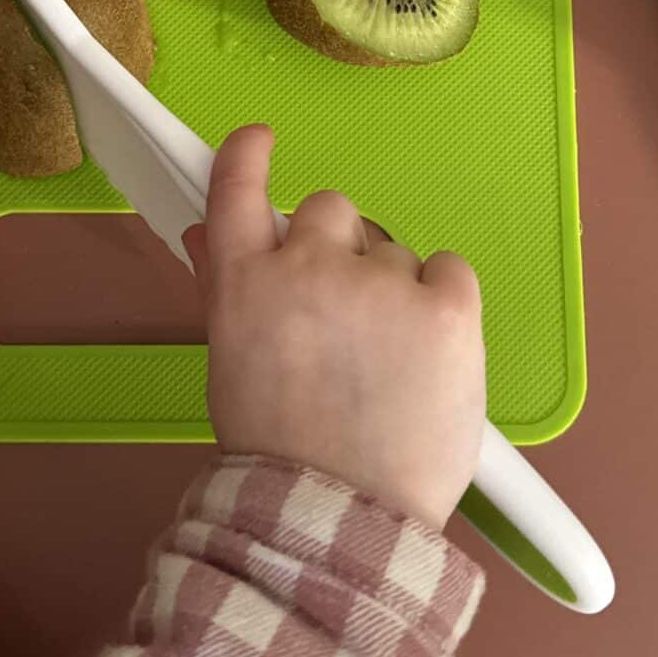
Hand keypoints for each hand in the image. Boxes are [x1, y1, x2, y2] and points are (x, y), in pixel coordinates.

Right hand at [186, 125, 485, 531]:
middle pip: (330, 213)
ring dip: (392, 290)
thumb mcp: (232, 367)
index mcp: (244, 284)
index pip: (237, 189)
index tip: (259, 139)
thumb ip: (225, 290)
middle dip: (338, 252)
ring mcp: (381, 282)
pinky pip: (448, 270)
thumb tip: (209, 235)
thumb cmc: (280, 455)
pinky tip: (428, 353)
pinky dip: (442, 301)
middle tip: (344, 323)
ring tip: (386, 367)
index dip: (248, 156)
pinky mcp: (447, 306)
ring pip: (393, 251)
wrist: (338, 518)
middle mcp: (309, 266)